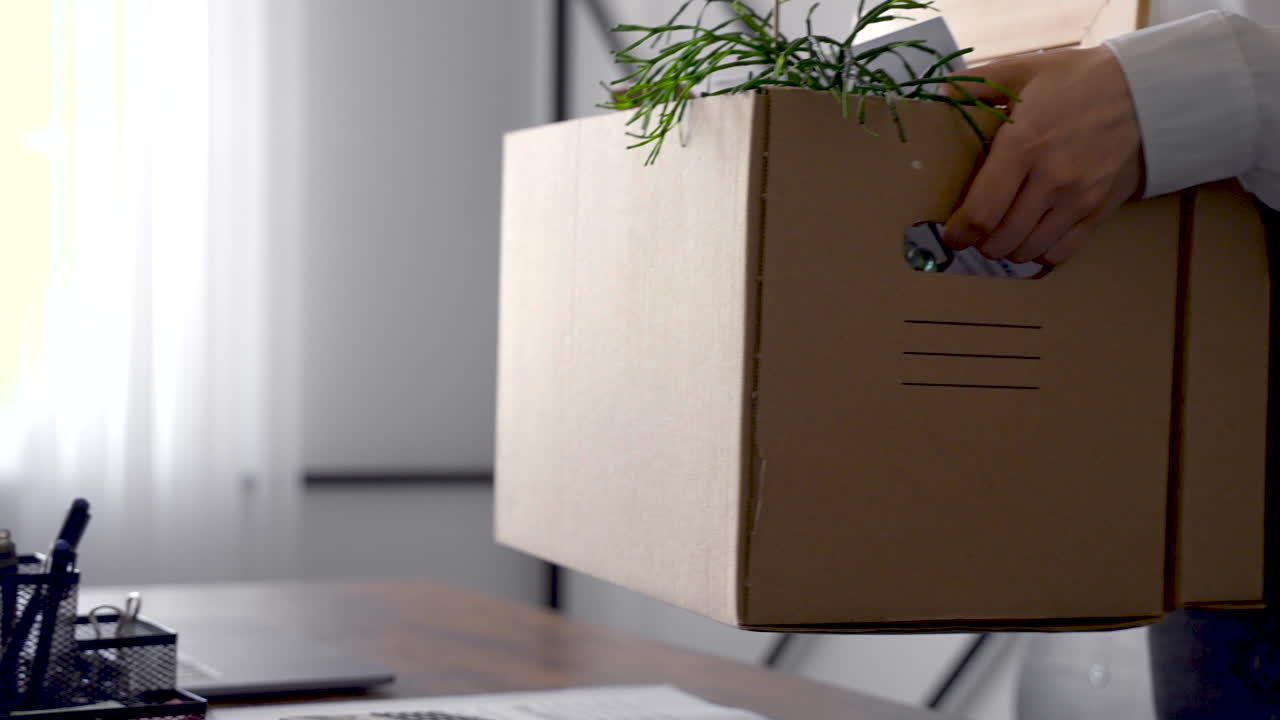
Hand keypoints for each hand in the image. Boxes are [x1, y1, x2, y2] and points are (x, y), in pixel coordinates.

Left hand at [942, 46, 1144, 264]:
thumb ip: (976, 84)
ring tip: (1003, 233)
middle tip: (976, 232)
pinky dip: (1042, 253)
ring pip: (1029, 250)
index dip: (959, 233)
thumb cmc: (1078, 80)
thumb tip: (940, 96)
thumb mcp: (1022, 70)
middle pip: (1002, 240)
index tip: (951, 233)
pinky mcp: (1101, 210)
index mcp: (1024, 147)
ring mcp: (1079, 199)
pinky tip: (1034, 237)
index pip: (981, 213)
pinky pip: (1063, 252)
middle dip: (981, 243)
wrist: (1146, 90)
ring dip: (1009, 249)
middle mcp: (1051, 180)